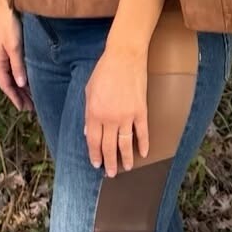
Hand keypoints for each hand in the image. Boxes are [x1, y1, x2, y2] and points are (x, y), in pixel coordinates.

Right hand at [0, 0, 32, 111]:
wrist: (4, 4)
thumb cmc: (8, 23)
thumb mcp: (15, 46)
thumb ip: (18, 65)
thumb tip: (21, 84)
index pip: (6, 85)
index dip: (15, 98)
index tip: (24, 109)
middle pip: (9, 82)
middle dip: (19, 95)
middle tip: (31, 108)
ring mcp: (2, 53)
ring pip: (12, 75)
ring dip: (21, 87)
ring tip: (31, 97)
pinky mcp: (8, 47)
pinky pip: (14, 67)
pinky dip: (21, 76)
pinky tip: (28, 78)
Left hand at [84, 40, 148, 175]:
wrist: (124, 57)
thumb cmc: (104, 71)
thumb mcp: (88, 91)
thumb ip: (88, 114)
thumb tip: (89, 133)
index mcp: (94, 113)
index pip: (94, 141)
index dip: (95, 155)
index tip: (96, 164)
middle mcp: (109, 118)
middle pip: (109, 147)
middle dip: (109, 162)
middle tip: (110, 173)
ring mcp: (126, 116)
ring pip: (125, 144)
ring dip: (125, 158)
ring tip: (127, 168)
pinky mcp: (140, 111)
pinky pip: (142, 132)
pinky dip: (143, 144)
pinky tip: (143, 153)